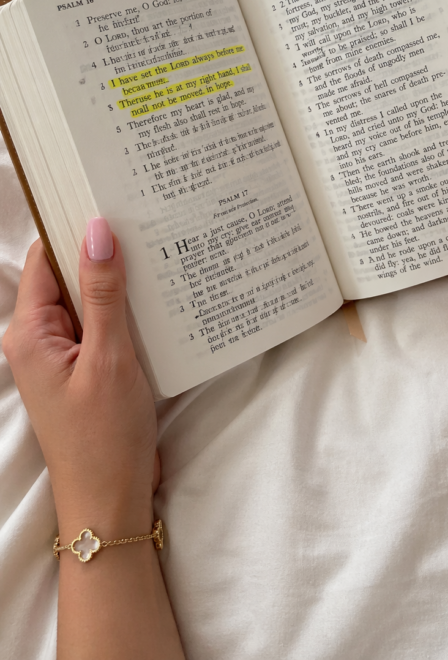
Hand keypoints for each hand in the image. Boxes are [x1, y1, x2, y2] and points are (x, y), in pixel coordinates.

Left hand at [2, 219, 157, 539]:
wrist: (110, 502)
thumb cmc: (104, 437)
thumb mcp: (109, 357)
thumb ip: (104, 293)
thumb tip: (97, 230)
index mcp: (30, 332)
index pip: (46, 260)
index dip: (75, 230)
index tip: (111, 204)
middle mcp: (39, 339)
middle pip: (68, 277)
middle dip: (103, 256)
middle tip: (145, 226)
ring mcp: (62, 356)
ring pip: (89, 301)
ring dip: (119, 287)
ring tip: (158, 258)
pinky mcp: (85, 370)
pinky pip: (101, 327)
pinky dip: (125, 315)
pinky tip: (156, 304)